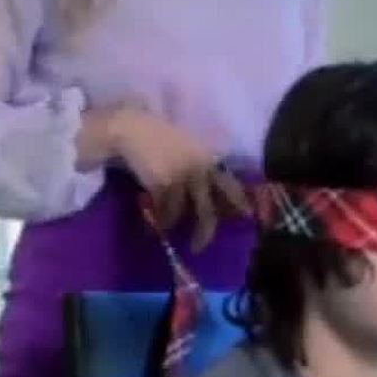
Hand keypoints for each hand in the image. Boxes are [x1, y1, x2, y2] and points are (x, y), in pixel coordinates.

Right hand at [83, 106, 249, 250]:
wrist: (132, 129)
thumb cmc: (159, 138)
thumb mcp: (189, 148)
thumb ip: (201, 166)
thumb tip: (209, 196)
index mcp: (208, 159)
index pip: (229, 186)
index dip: (238, 203)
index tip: (244, 217)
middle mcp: (199, 169)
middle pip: (207, 211)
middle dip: (204, 233)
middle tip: (198, 247)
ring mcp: (181, 178)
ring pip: (180, 214)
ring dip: (171, 223)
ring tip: (165, 226)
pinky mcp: (162, 184)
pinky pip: (163, 211)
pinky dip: (158, 217)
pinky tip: (152, 219)